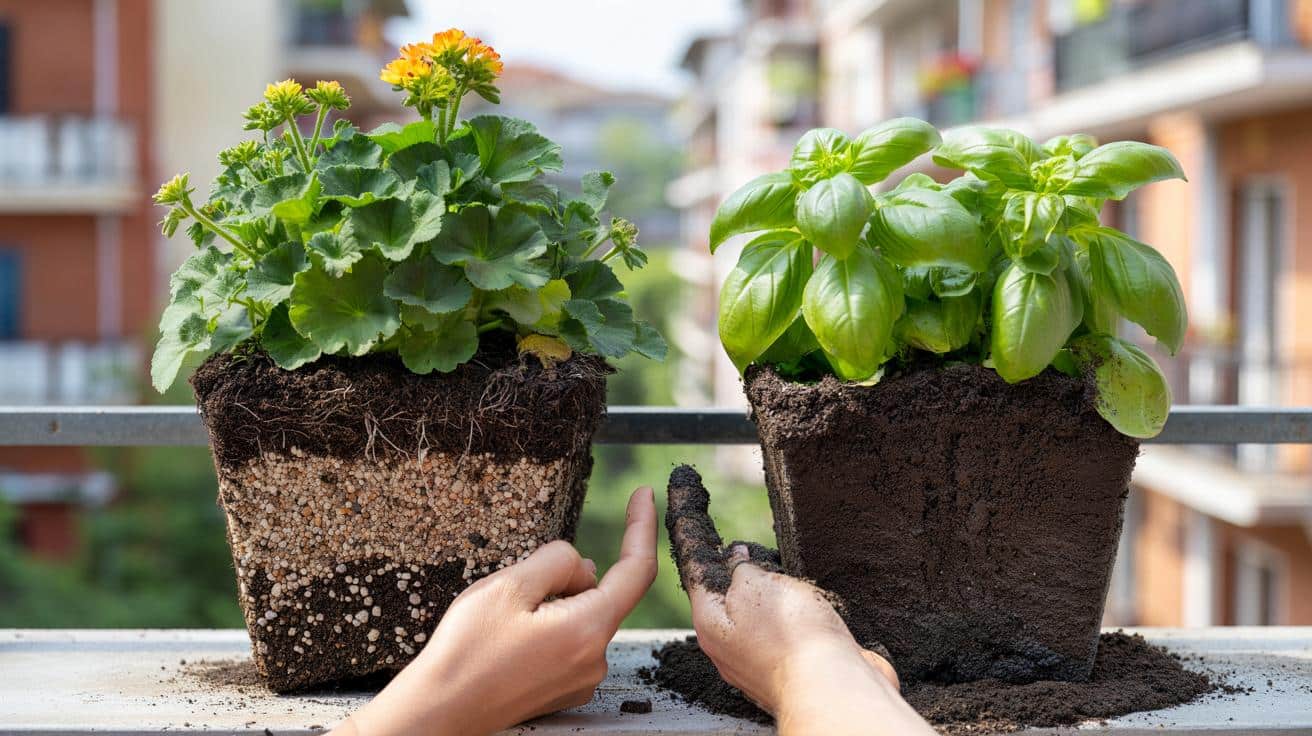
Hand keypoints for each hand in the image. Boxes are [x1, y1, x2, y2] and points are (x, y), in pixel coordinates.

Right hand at [332, 486, 657, 735]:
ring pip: (582, 616)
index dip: (642, 526)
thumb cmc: (466, 652)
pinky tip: (511, 640)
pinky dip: (550, 627)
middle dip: (566, 577)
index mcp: (588, 629)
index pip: (637, 570)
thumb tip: (583, 566)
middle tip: (515, 590)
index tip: (644, 494)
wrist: (438, 711)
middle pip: (599, 593)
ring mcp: (582, 679)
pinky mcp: (566, 690)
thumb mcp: (508, 586)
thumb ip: (557, 560)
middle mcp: (595, 659)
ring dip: (553, 604)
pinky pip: (570, 640)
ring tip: (505, 624)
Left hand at [667, 467, 932, 735]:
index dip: (691, 531)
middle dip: (737, 565)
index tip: (682, 501)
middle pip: (726, 591)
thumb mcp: (756, 587)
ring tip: (780, 573)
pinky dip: (796, 611)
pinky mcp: (793, 664)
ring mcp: (761, 657)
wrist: (836, 691)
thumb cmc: (794, 641)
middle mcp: (729, 643)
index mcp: (711, 622)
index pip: (694, 565)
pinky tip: (808, 603)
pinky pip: (788, 628)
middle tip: (743, 542)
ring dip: (771, 589)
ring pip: (760, 610)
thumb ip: (742, 568)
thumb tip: (737, 558)